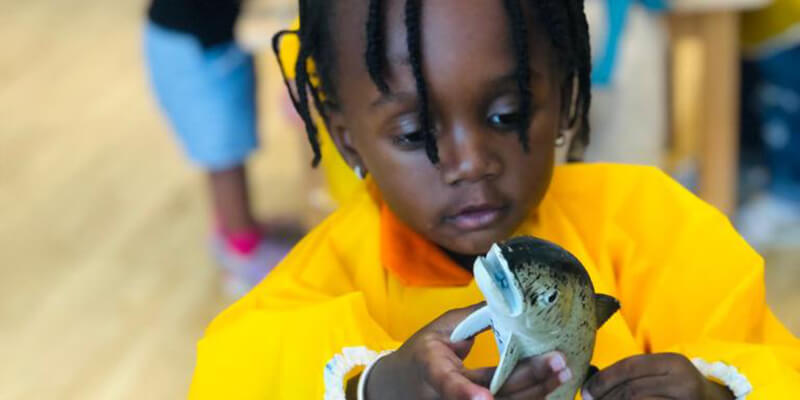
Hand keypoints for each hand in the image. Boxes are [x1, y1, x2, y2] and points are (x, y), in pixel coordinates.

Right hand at [364, 304, 570, 399]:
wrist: (401, 386)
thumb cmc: (423, 353)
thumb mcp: (440, 330)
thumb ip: (473, 319)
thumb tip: (508, 298)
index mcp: (432, 369)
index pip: (448, 384)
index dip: (466, 393)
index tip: (485, 399)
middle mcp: (446, 397)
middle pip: (492, 396)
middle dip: (528, 380)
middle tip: (558, 362)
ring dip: (537, 390)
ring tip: (564, 372)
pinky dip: (530, 395)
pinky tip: (551, 384)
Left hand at [581, 353, 733, 399]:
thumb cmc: (679, 386)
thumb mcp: (663, 371)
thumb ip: (636, 373)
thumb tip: (594, 382)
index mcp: (673, 362)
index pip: (629, 367)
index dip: (604, 379)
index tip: (586, 389)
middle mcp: (682, 380)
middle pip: (632, 389)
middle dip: (606, 396)